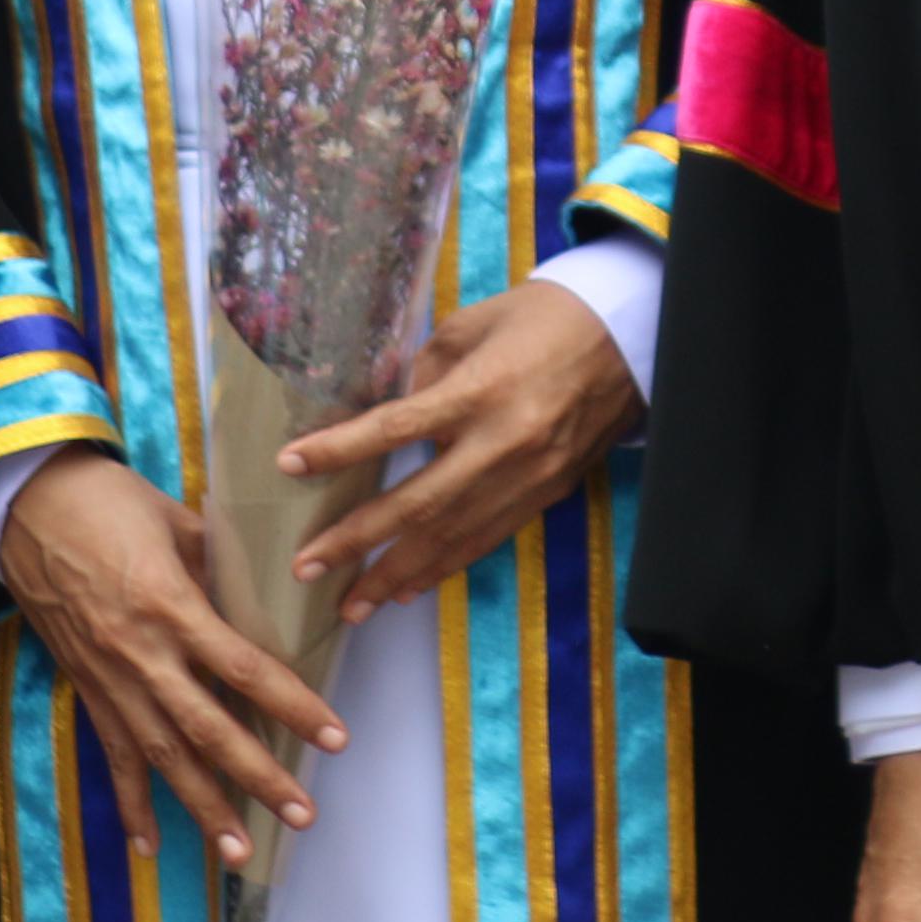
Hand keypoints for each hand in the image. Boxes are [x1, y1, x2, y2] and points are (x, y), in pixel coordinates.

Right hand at [0, 449, 344, 868]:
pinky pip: (113, 755)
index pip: (244, 669)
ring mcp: (111, 679)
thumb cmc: (109, 501)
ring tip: (237, 850)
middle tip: (301, 812)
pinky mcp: (87, 689)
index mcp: (171, 606)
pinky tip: (150, 845)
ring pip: (163, 756)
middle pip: (208, 730)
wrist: (27, 506)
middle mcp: (142, 655)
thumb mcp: (177, 519)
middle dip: (257, 776)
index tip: (333, 736)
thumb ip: (221, 562)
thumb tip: (266, 590)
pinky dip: (130, 803)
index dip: (292, 705)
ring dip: (202, 806)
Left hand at [284, 281, 642, 621]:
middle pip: (418, 503)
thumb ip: (429, 368)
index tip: (289, 466)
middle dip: (357, 540)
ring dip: (396, 574)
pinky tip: (408, 587)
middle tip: (306, 568)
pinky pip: (486, 539)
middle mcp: (502, 442)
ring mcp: (527, 476)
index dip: (339, 450)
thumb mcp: (477, 322)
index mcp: (482, 390)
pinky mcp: (546, 493)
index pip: (396, 428)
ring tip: (350, 604)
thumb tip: (394, 414)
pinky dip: (444, 567)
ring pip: (451, 537)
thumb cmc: (546, 317)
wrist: (630, 337)